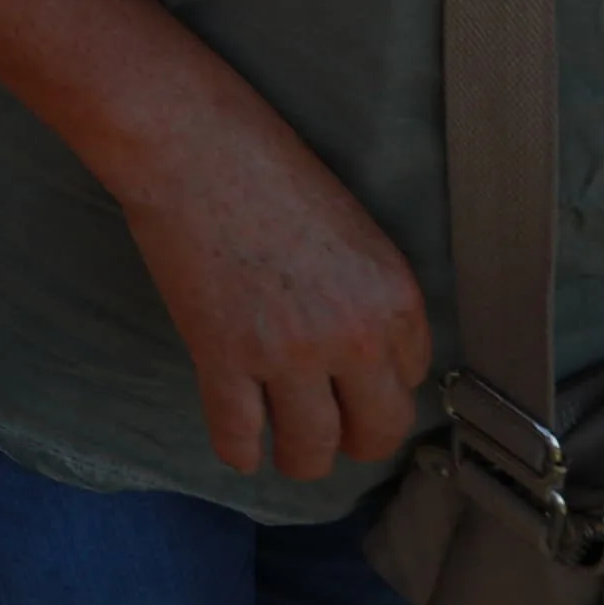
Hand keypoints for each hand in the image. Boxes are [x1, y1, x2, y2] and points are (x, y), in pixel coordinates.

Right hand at [113, 97, 433, 481]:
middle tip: (335, 436)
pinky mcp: (223, 357)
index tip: (359, 386)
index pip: (412, 379)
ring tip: (285, 452)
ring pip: (311, 450)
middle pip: (376, 432)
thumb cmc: (263, 165)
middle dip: (356, 441)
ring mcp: (287, 353)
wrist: (191, 145)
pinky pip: (239, 435)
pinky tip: (239, 448)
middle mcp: (353, 336)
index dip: (382, 385)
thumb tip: (360, 346)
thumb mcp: (349, 226)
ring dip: (300, 459)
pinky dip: (239, 451)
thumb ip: (365, 290)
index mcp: (393, 296)